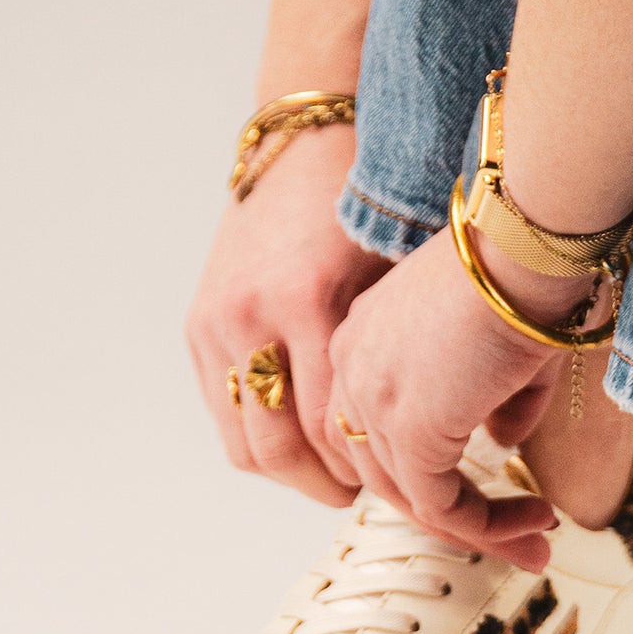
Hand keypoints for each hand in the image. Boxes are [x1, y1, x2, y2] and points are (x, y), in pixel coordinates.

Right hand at [185, 123, 390, 505]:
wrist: (307, 143)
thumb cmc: (368, 205)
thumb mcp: (394, 276)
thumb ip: (396, 352)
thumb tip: (433, 430)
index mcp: (305, 303)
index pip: (327, 426)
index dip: (363, 467)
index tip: (396, 480)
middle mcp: (251, 318)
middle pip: (279, 448)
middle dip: (324, 483)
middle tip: (362, 490)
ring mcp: (216, 323)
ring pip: (244, 441)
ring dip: (288, 470)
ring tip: (330, 471)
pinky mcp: (199, 323)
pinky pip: (224, 409)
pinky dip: (259, 436)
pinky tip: (298, 436)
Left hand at [324, 226, 589, 569]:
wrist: (524, 247)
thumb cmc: (524, 272)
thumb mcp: (503, 341)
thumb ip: (496, 399)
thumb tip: (501, 441)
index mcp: (364, 335)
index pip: (373, 425)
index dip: (429, 468)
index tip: (488, 486)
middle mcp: (352, 367)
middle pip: (382, 470)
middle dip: (453, 510)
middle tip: (516, 531)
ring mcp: (372, 401)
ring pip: (410, 496)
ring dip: (480, 526)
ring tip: (535, 536)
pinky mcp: (407, 431)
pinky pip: (440, 505)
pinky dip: (487, 525)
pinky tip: (533, 522)